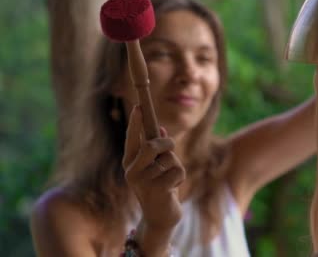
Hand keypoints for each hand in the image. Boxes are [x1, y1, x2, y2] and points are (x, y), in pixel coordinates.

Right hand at [123, 106, 185, 254]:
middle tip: (170, 146)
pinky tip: (173, 188)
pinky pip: (177, 171)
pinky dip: (180, 177)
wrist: (160, 217)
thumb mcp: (156, 166)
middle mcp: (132, 171)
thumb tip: (160, 128)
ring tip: (170, 179)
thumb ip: (157, 149)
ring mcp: (142, 182)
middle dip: (166, 142)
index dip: (135, 122)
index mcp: (130, 162)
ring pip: (169, 159)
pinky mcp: (156, 191)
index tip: (139, 106)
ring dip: (176, 166)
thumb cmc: (159, 187)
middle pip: (151, 145)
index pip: (132, 138)